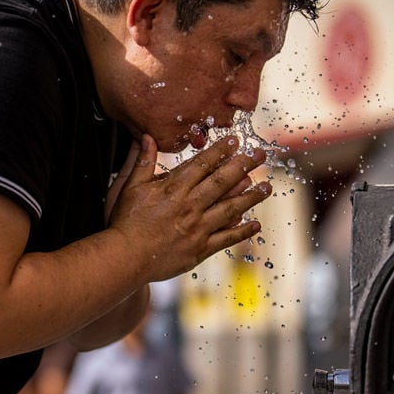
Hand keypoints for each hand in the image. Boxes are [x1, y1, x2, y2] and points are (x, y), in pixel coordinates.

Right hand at [106, 133, 271, 281]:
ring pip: (230, 208)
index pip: (202, 164)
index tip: (236, 141)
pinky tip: (255, 224)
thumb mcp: (129, 187)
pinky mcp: (200, 249)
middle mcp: (189, 206)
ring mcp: (197, 228)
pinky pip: (226, 238)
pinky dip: (242, 231)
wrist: (125, 257)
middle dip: (243, 165)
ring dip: (250, 196)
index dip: (220, 151)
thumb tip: (146, 136)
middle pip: (222, 182)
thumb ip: (141, 161)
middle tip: (259, 154)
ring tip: (267, 186)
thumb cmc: (125, 222)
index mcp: (173, 189)